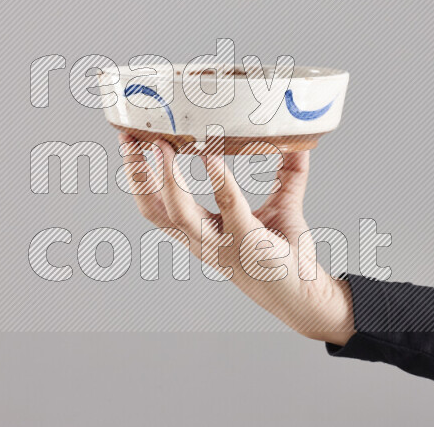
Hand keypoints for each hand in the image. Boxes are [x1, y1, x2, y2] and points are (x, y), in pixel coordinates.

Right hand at [119, 133, 354, 345]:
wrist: (306, 295)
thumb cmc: (286, 255)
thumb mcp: (280, 206)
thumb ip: (288, 174)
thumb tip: (298, 143)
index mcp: (200, 231)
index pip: (156, 204)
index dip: (138, 175)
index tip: (131, 142)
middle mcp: (201, 240)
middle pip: (154, 209)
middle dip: (136, 174)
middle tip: (128, 139)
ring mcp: (220, 243)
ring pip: (178, 213)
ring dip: (167, 178)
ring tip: (162, 144)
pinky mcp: (246, 240)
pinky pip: (227, 205)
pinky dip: (217, 179)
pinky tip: (211, 156)